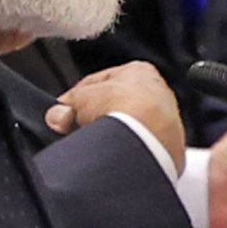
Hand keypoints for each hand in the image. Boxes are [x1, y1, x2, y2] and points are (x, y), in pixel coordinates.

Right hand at [46, 63, 186, 169]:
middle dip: (94, 118)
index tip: (64, 112)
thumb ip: (64, 106)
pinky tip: (113, 156)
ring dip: (111, 136)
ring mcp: (167, 122)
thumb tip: (56, 116)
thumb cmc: (121, 109)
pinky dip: (125, 152)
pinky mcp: (169, 150)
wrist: (147, 141)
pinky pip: (139, 148)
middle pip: (116, 106)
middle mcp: (160, 94)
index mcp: (140, 71)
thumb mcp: (79, 99)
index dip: (77, 98)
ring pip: (129, 128)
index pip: (100, 82)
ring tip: (95, 145)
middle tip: (75, 130)